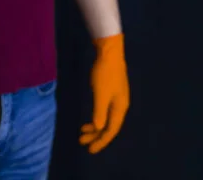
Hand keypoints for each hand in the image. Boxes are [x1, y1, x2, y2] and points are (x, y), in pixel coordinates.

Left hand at [79, 33, 129, 153]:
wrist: (109, 53)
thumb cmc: (105, 73)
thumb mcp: (101, 94)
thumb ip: (100, 111)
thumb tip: (99, 128)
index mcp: (120, 108)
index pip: (111, 130)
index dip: (101, 141)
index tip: (90, 149)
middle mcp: (120, 106)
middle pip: (109, 126)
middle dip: (96, 136)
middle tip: (82, 142)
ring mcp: (117, 99)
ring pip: (106, 119)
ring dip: (94, 127)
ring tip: (82, 132)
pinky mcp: (111, 92)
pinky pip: (104, 112)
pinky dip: (96, 117)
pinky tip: (89, 119)